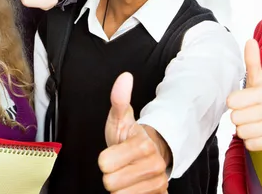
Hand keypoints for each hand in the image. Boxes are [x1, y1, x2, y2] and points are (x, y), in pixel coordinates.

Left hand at [98, 73, 168, 193]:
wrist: (151, 154)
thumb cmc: (130, 138)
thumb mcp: (121, 118)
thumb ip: (119, 99)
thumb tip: (124, 78)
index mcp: (143, 145)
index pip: (104, 164)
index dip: (104, 159)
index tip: (114, 153)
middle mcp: (153, 165)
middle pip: (110, 182)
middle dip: (111, 174)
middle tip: (120, 164)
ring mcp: (157, 183)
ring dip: (120, 187)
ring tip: (126, 174)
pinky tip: (134, 186)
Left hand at [226, 39, 261, 151]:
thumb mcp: (261, 80)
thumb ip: (252, 61)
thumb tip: (250, 40)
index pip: (232, 101)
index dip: (235, 101)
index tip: (243, 101)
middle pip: (235, 118)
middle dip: (240, 116)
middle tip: (249, 113)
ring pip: (241, 132)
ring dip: (245, 129)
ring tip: (255, 123)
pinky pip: (250, 144)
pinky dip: (252, 141)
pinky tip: (259, 132)